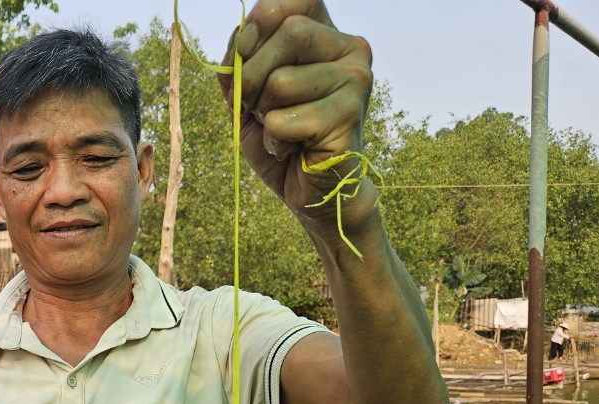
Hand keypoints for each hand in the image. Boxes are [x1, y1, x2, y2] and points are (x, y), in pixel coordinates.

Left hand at [217, 0, 375, 234]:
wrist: (308, 189)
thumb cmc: (280, 135)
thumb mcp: (248, 91)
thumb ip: (241, 58)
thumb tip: (242, 34)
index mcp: (328, 34)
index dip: (261, 19)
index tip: (246, 50)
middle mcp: (351, 49)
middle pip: (289, 31)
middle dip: (252, 74)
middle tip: (254, 106)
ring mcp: (356, 81)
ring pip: (281, 80)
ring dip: (264, 113)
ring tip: (280, 130)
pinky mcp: (349, 117)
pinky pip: (284, 121)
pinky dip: (274, 141)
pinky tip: (293, 149)